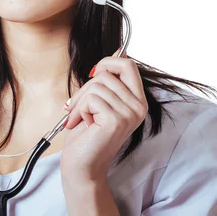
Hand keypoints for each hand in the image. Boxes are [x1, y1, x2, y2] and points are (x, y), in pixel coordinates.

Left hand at [60, 48, 147, 185]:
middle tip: (78, 106)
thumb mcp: (98, 101)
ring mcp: (130, 113)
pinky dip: (80, 110)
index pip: (129, 65)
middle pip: (107, 74)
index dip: (108, 63)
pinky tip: (84, 124)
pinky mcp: (116, 119)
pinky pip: (91, 98)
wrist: (81, 163)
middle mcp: (139, 106)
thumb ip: (106, 81)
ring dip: (80, 101)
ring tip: (81, 118)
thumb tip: (115, 52)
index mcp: (137, 100)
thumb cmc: (86, 133)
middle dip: (86, 87)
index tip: (93, 74)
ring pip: (96, 86)